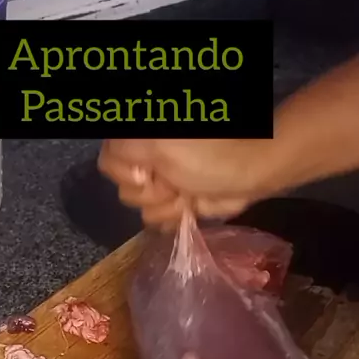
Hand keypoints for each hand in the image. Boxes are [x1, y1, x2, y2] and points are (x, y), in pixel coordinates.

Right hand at [98, 55, 358, 228]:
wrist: (250, 174)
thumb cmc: (209, 156)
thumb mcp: (160, 145)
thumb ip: (123, 149)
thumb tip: (112, 164)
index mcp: (139, 138)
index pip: (108, 163)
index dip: (127, 172)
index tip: (151, 171)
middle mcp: (146, 158)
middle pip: (124, 189)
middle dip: (152, 191)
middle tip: (175, 180)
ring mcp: (161, 182)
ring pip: (142, 208)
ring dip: (167, 205)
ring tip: (187, 192)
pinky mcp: (174, 202)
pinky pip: (157, 220)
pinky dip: (176, 216)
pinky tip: (191, 206)